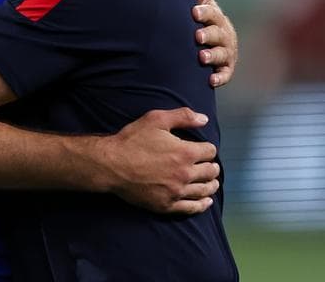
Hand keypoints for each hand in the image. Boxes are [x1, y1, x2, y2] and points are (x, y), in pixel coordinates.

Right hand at [98, 108, 219, 214]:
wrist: (111, 165)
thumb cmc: (132, 140)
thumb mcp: (156, 119)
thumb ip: (183, 116)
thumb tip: (204, 119)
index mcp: (185, 152)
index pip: (210, 152)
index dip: (208, 149)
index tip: (205, 150)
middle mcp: (185, 174)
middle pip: (210, 172)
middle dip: (213, 168)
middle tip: (212, 167)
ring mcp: (176, 191)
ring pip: (204, 191)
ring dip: (211, 186)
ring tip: (212, 183)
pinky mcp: (167, 205)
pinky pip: (191, 208)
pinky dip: (202, 205)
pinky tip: (206, 202)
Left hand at [182, 0, 237, 87]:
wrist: (214, 43)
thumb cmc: (203, 19)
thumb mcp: (201, 3)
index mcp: (215, 16)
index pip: (212, 11)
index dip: (204, 11)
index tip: (194, 11)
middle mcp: (224, 33)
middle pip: (218, 32)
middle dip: (209, 34)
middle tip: (197, 36)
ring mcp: (226, 51)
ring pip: (222, 53)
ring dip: (213, 55)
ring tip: (202, 57)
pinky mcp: (226, 68)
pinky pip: (225, 73)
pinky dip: (220, 77)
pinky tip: (211, 80)